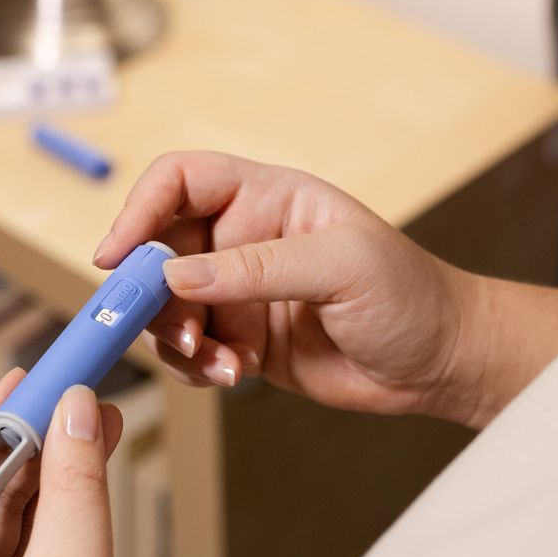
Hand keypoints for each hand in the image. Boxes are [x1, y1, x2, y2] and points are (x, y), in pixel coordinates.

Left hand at [0, 371, 160, 556]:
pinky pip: (50, 541)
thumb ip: (77, 492)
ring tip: (95, 416)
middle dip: (31, 444)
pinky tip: (97, 462)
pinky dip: (76, 500)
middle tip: (69, 390)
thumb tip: (75, 410)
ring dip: (60, 467)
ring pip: (22, 517)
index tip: (18, 381)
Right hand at [93, 151, 484, 424]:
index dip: (141, 209)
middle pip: (161, 250)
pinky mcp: (246, 340)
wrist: (440, 360)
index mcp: (268, 198)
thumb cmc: (408, 294)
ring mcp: (243, 293)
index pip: (181, 181)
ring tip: (219, 361)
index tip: (118, 256)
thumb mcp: (341, 266)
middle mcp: (246, 240)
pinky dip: (198, 367)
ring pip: (169, 308)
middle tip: (175, 331)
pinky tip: (235, 375)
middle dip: (152, 293)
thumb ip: (257, 268)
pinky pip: (193, 351)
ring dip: (176, 339)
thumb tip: (177, 276)